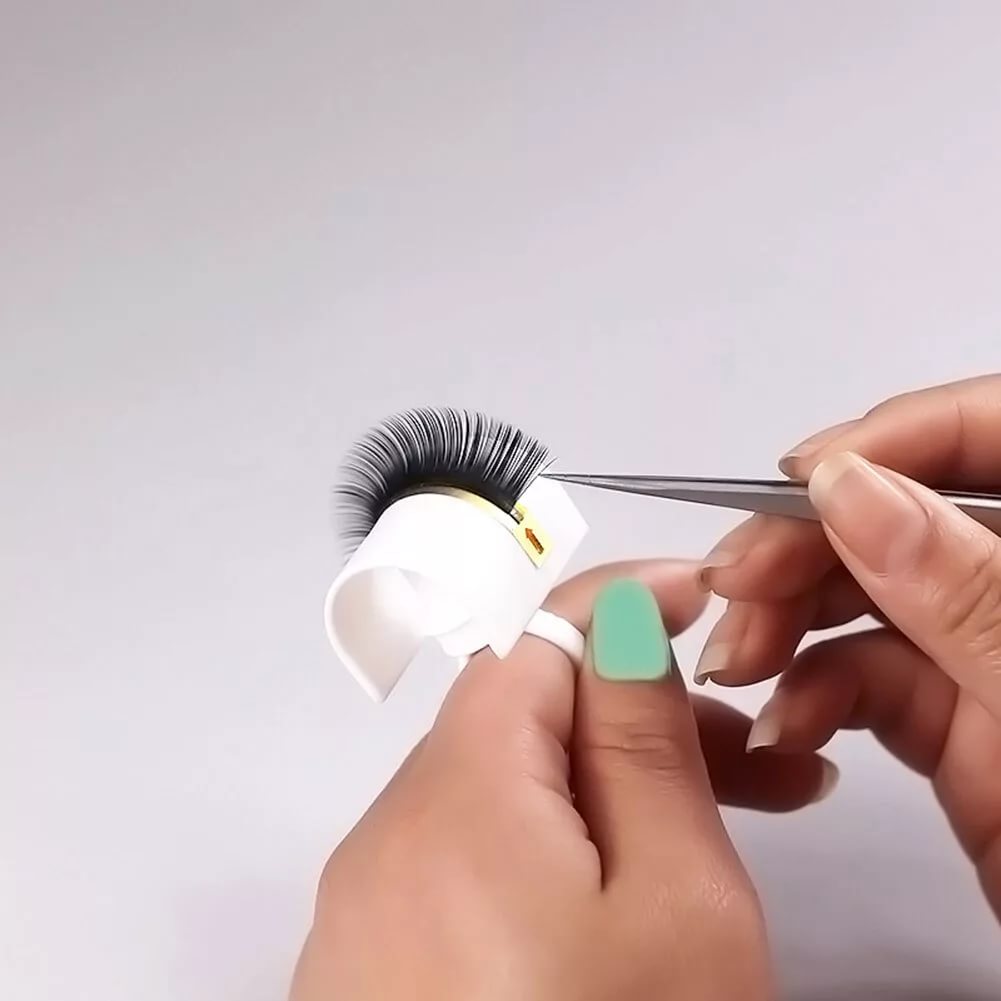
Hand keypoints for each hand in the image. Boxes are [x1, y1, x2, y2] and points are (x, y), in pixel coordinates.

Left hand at [290, 560, 834, 1000]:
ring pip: (501, 791)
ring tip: (712, 823)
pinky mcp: (378, 961)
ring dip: (600, 785)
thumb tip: (624, 626)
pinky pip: (469, 860)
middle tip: (748, 749)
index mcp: (456, 794)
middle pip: (519, 719)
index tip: (698, 597)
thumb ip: (643, 743)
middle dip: (634, 714)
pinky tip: (616, 889)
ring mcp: (371, 904)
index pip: (535, 639)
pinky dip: (548, 849)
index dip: (621, 604)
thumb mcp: (673, 899)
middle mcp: (389, 836)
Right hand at [695, 375, 1000, 917]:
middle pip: (902, 515)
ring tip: (737, 661)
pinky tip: (781, 726)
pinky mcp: (955, 726)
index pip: (989, 430)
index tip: (801, 479)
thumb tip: (850, 487)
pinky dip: (808, 697)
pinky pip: (863, 683)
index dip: (892, 438)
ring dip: (787, 622)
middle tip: (736, 581)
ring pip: (867, 599)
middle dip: (806, 544)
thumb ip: (965, 589)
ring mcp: (991, 657)